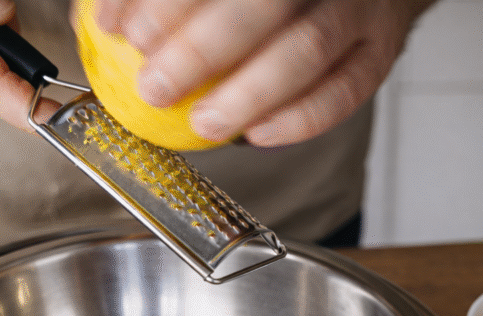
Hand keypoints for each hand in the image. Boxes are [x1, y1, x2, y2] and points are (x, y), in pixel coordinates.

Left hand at [93, 0, 436, 146]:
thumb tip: (101, 15)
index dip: (165, 0)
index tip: (121, 29)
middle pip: (266, 3)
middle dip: (204, 46)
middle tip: (156, 84)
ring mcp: (359, 8)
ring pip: (310, 48)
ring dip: (252, 91)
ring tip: (207, 122)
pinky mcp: (380, 50)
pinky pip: (347, 90)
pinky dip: (303, 118)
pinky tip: (261, 135)